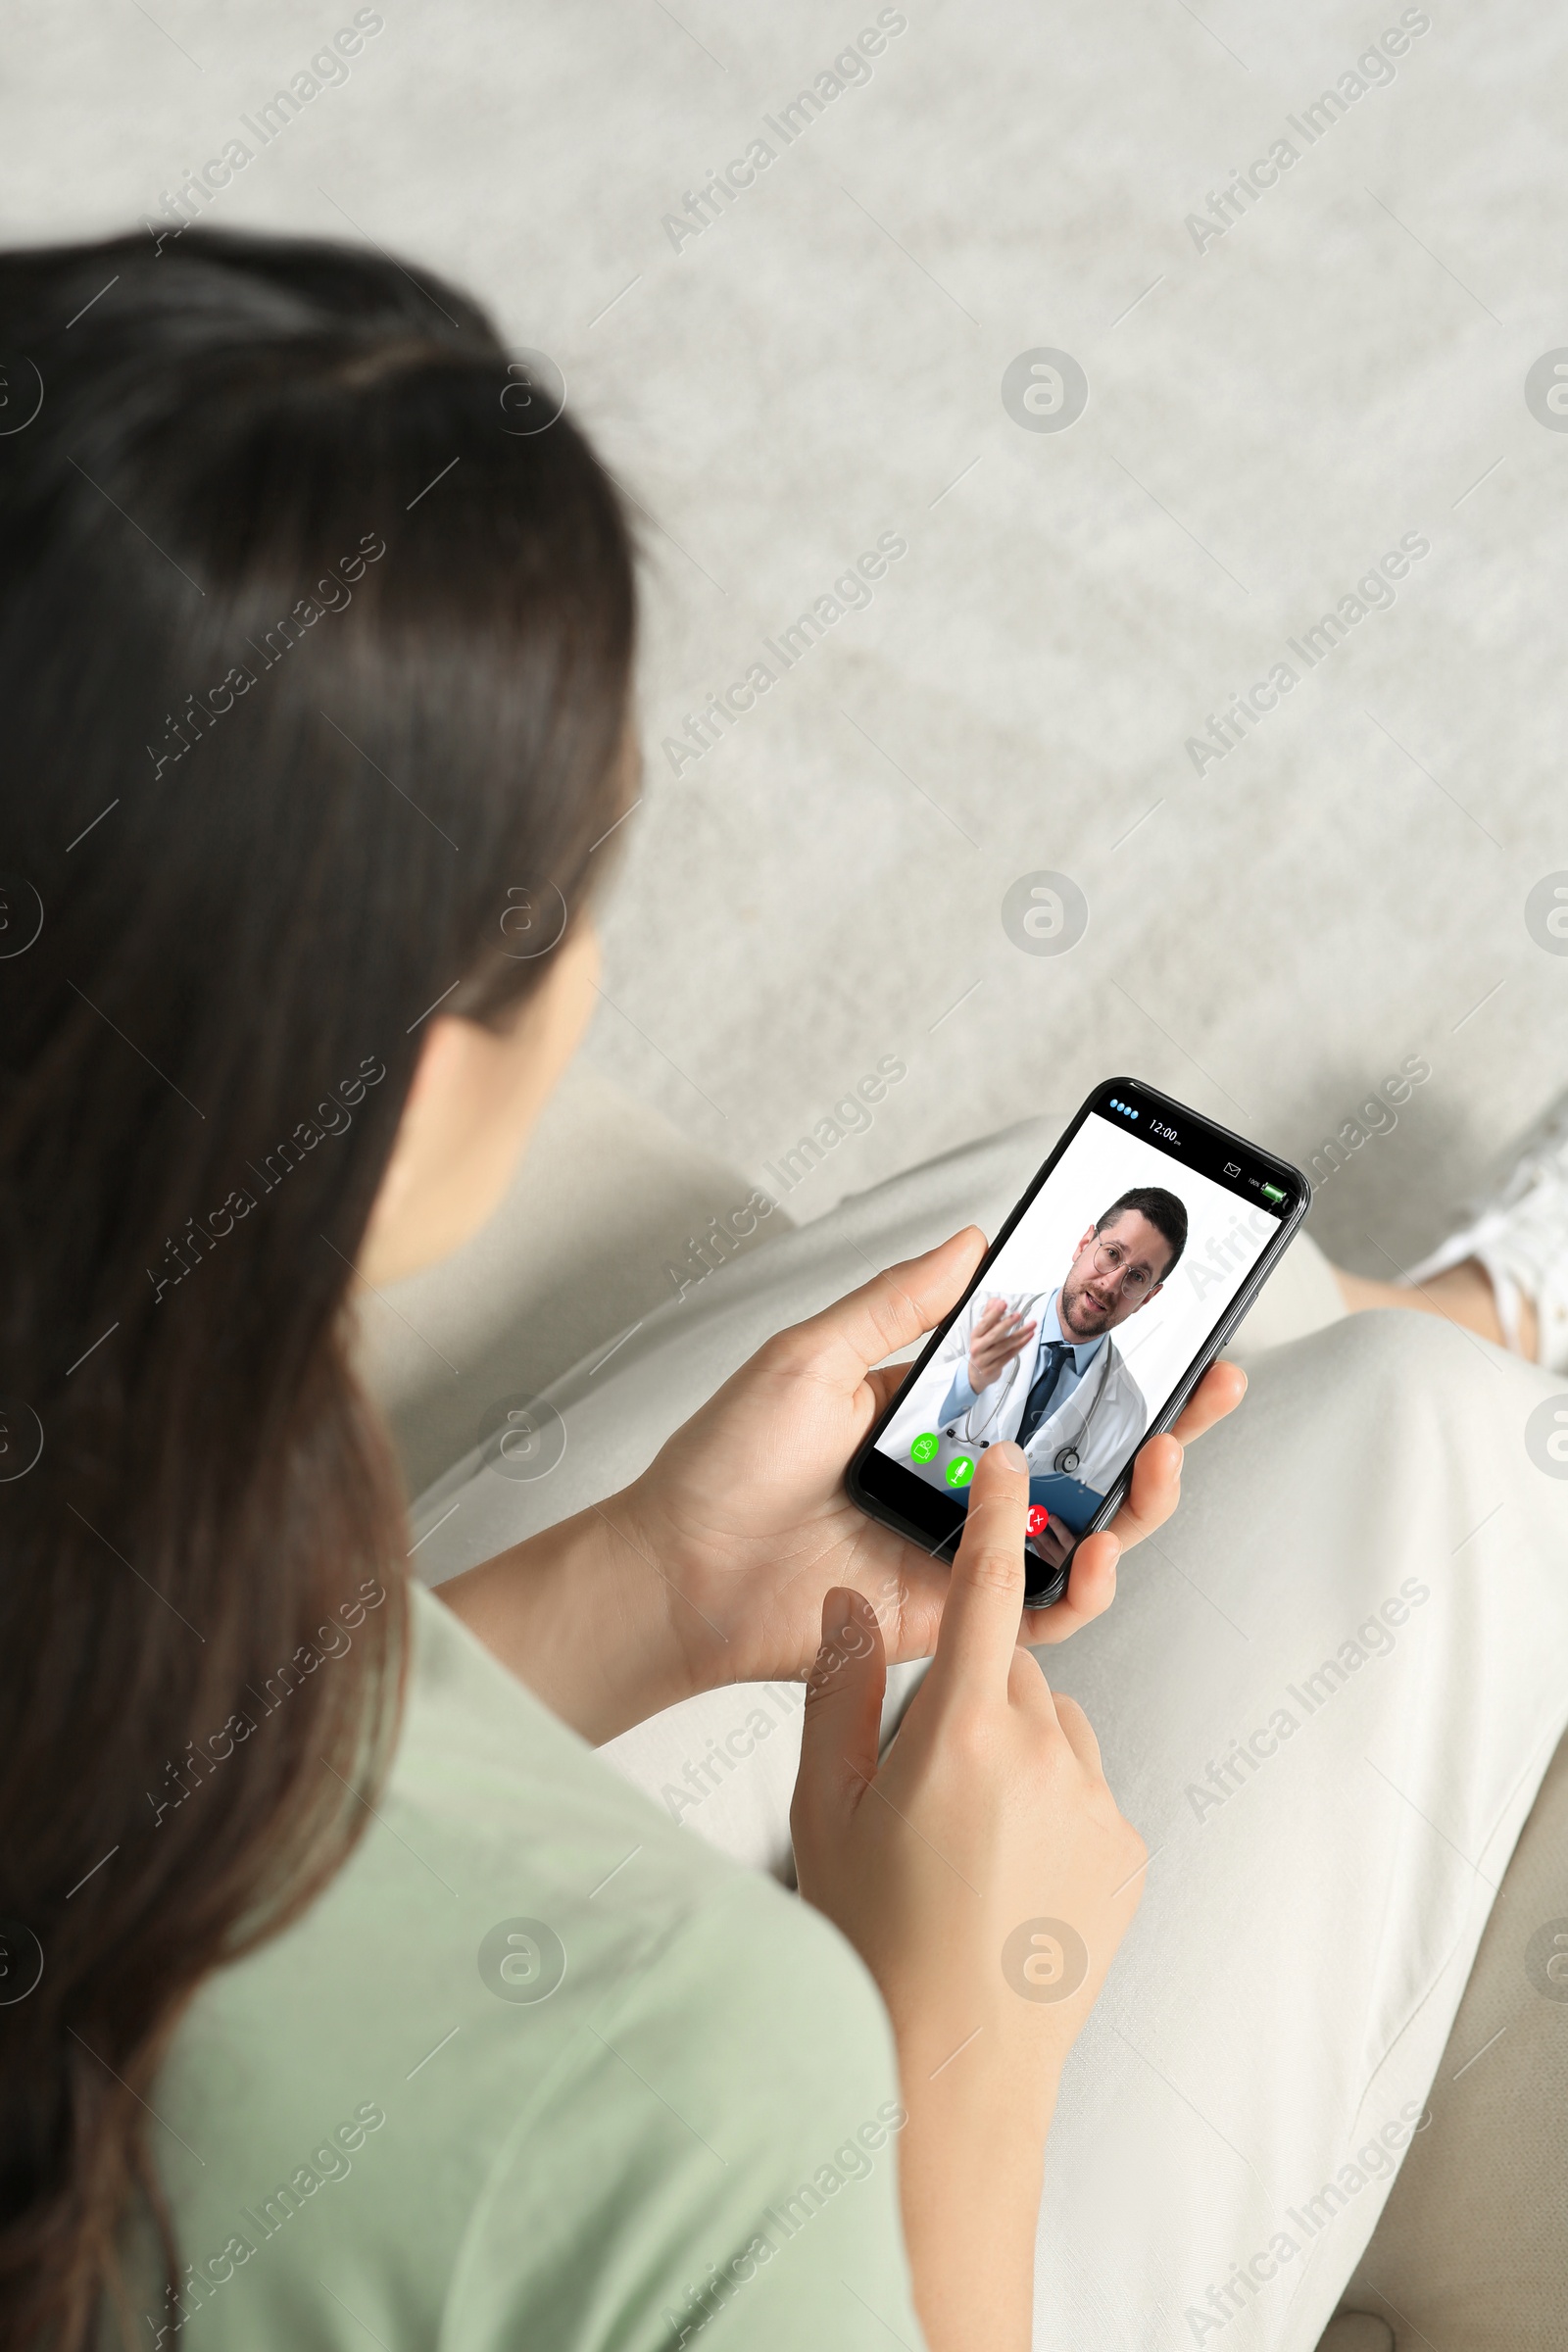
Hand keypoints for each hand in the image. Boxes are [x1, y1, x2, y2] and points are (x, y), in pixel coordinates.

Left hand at [623, 1228, 1246, 1695]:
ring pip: (1089, 1528)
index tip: (1168, 1314)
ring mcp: (968, 1547)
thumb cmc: (726, 1464)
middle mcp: (967, 1478)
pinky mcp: (958, 1614)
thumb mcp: (812, 1358)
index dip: (1114, 1352)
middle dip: (1166, 1419)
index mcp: (938, 1411)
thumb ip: (899, 1305)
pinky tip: (1101, 1546)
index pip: (1048, 1376)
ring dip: (1144, 1496)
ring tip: (1165, 1457)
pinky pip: (1044, 1610)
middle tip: (1214, 1381)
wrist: (678, 1572)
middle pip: (1091, 1451)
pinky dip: (1087, 1584)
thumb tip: (975, 1242)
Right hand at [791, 1443, 1145, 2351]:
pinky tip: (1003, 1875)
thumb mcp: (821, 1808)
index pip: (985, 1590)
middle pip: (1012, 1670)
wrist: (950, 2067)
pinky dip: (1050, 1807)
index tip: (1006, 1461)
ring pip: (1052, 1730)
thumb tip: (847, 1607)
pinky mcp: (1127, 1852)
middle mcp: (1043, 1754)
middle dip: (971, 1695)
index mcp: (959, 1732)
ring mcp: (1096, 1804)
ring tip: (960, 1842)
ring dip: (1013, 1752)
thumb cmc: (869, 1939)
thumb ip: (836, 1692)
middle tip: (921, 1779)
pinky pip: (1084, 1790)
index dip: (994, 1515)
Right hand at [967, 1293, 1036, 1390]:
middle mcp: (978, 1347)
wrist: (976, 1374)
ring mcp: (985, 1359)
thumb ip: (989, 1314)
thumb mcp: (982, 1331)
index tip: (1003, 1303)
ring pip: (1005, 1346)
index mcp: (975, 1335)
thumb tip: (996, 1300)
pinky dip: (1021, 1345)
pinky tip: (1028, 1337)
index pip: (984, 1323)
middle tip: (1018, 1315)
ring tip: (1031, 1325)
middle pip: (994, 1335)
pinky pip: (1010, 1355)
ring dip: (1020, 1334)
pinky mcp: (994, 1368)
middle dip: (1007, 1323)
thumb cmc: (982, 1348)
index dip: (993, 1313)